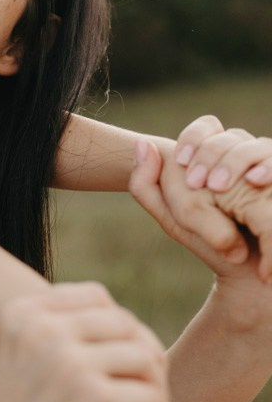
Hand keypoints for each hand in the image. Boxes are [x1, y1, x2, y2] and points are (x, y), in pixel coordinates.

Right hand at [0, 284, 169, 401]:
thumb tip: (138, 331)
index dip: (117, 330)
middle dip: (141, 362)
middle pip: (127, 325)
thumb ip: (64, 334)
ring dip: (152, 393)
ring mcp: (73, 364)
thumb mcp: (26, 361)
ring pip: (147, 360)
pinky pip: (154, 398)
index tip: (112, 370)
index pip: (96, 297)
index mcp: (23, 312)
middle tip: (135, 399)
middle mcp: (46, 330)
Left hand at [131, 138, 265, 276]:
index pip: (207, 127)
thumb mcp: (172, 218)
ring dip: (239, 160)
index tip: (182, 160)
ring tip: (227, 184)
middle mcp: (244, 158)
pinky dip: (268, 169)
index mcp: (213, 158)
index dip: (195, 137)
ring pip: (261, 146)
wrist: (248, 275)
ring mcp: (267, 171)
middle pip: (233, 136)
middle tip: (203, 184)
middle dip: (214, 154)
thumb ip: (146, 186)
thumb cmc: (209, 243)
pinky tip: (257, 181)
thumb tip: (142, 144)